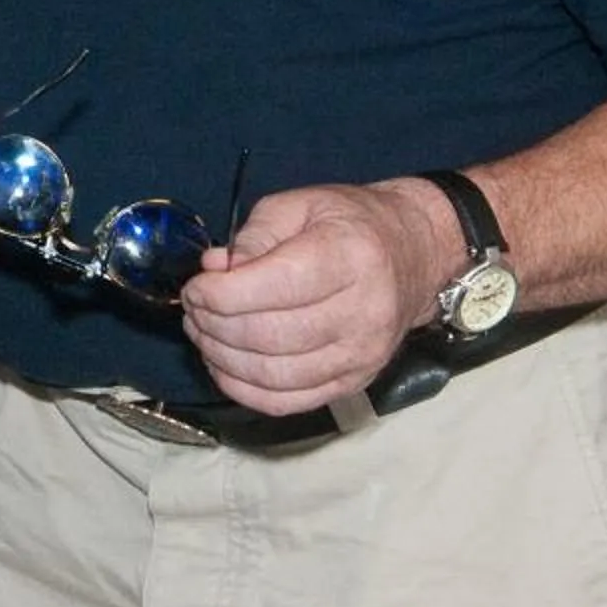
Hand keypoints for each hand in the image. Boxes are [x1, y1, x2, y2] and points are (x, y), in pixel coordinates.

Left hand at [180, 178, 456, 413]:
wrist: (413, 255)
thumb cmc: (350, 224)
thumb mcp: (300, 204)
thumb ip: (254, 234)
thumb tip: (216, 269)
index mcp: (349, 258)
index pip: (276, 288)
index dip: (221, 293)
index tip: (196, 287)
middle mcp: (361, 312)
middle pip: (270, 336)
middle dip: (214, 325)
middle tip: (193, 309)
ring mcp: (361, 355)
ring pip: (274, 374)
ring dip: (222, 358)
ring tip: (203, 332)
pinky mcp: (354, 382)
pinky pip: (289, 401)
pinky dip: (245, 389)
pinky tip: (224, 365)